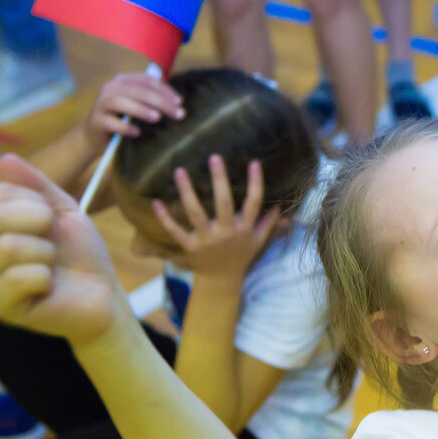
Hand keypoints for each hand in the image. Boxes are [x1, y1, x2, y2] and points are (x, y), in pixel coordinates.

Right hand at [0, 155, 127, 342]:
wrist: (103, 295)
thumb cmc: (81, 254)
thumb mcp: (64, 211)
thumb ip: (37, 186)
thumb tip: (4, 158)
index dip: (36, 203)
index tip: (53, 222)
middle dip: (40, 224)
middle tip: (55, 244)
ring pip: (6, 247)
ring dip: (44, 253)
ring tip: (52, 266)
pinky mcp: (2, 307)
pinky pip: (14, 278)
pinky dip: (42, 278)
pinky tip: (49, 286)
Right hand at [85, 72, 183, 151]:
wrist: (95, 137)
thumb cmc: (122, 120)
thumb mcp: (137, 106)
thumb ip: (152, 101)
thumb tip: (179, 106)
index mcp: (122, 81)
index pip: (146, 80)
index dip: (165, 90)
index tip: (180, 102)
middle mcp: (110, 89)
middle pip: (137, 90)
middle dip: (160, 101)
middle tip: (178, 114)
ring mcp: (101, 104)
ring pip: (120, 102)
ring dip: (140, 109)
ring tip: (157, 118)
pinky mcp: (96, 121)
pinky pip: (111, 123)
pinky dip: (125, 127)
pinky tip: (137, 133)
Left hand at [152, 155, 281, 282]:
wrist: (221, 281)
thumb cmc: (240, 257)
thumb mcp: (259, 242)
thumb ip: (269, 224)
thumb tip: (281, 207)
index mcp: (244, 229)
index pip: (253, 204)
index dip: (255, 184)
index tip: (254, 163)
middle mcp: (226, 232)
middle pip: (223, 204)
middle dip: (219, 180)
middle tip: (214, 157)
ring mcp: (206, 239)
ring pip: (195, 213)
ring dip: (187, 192)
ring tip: (180, 171)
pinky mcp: (189, 246)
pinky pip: (176, 230)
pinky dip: (165, 217)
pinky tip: (156, 202)